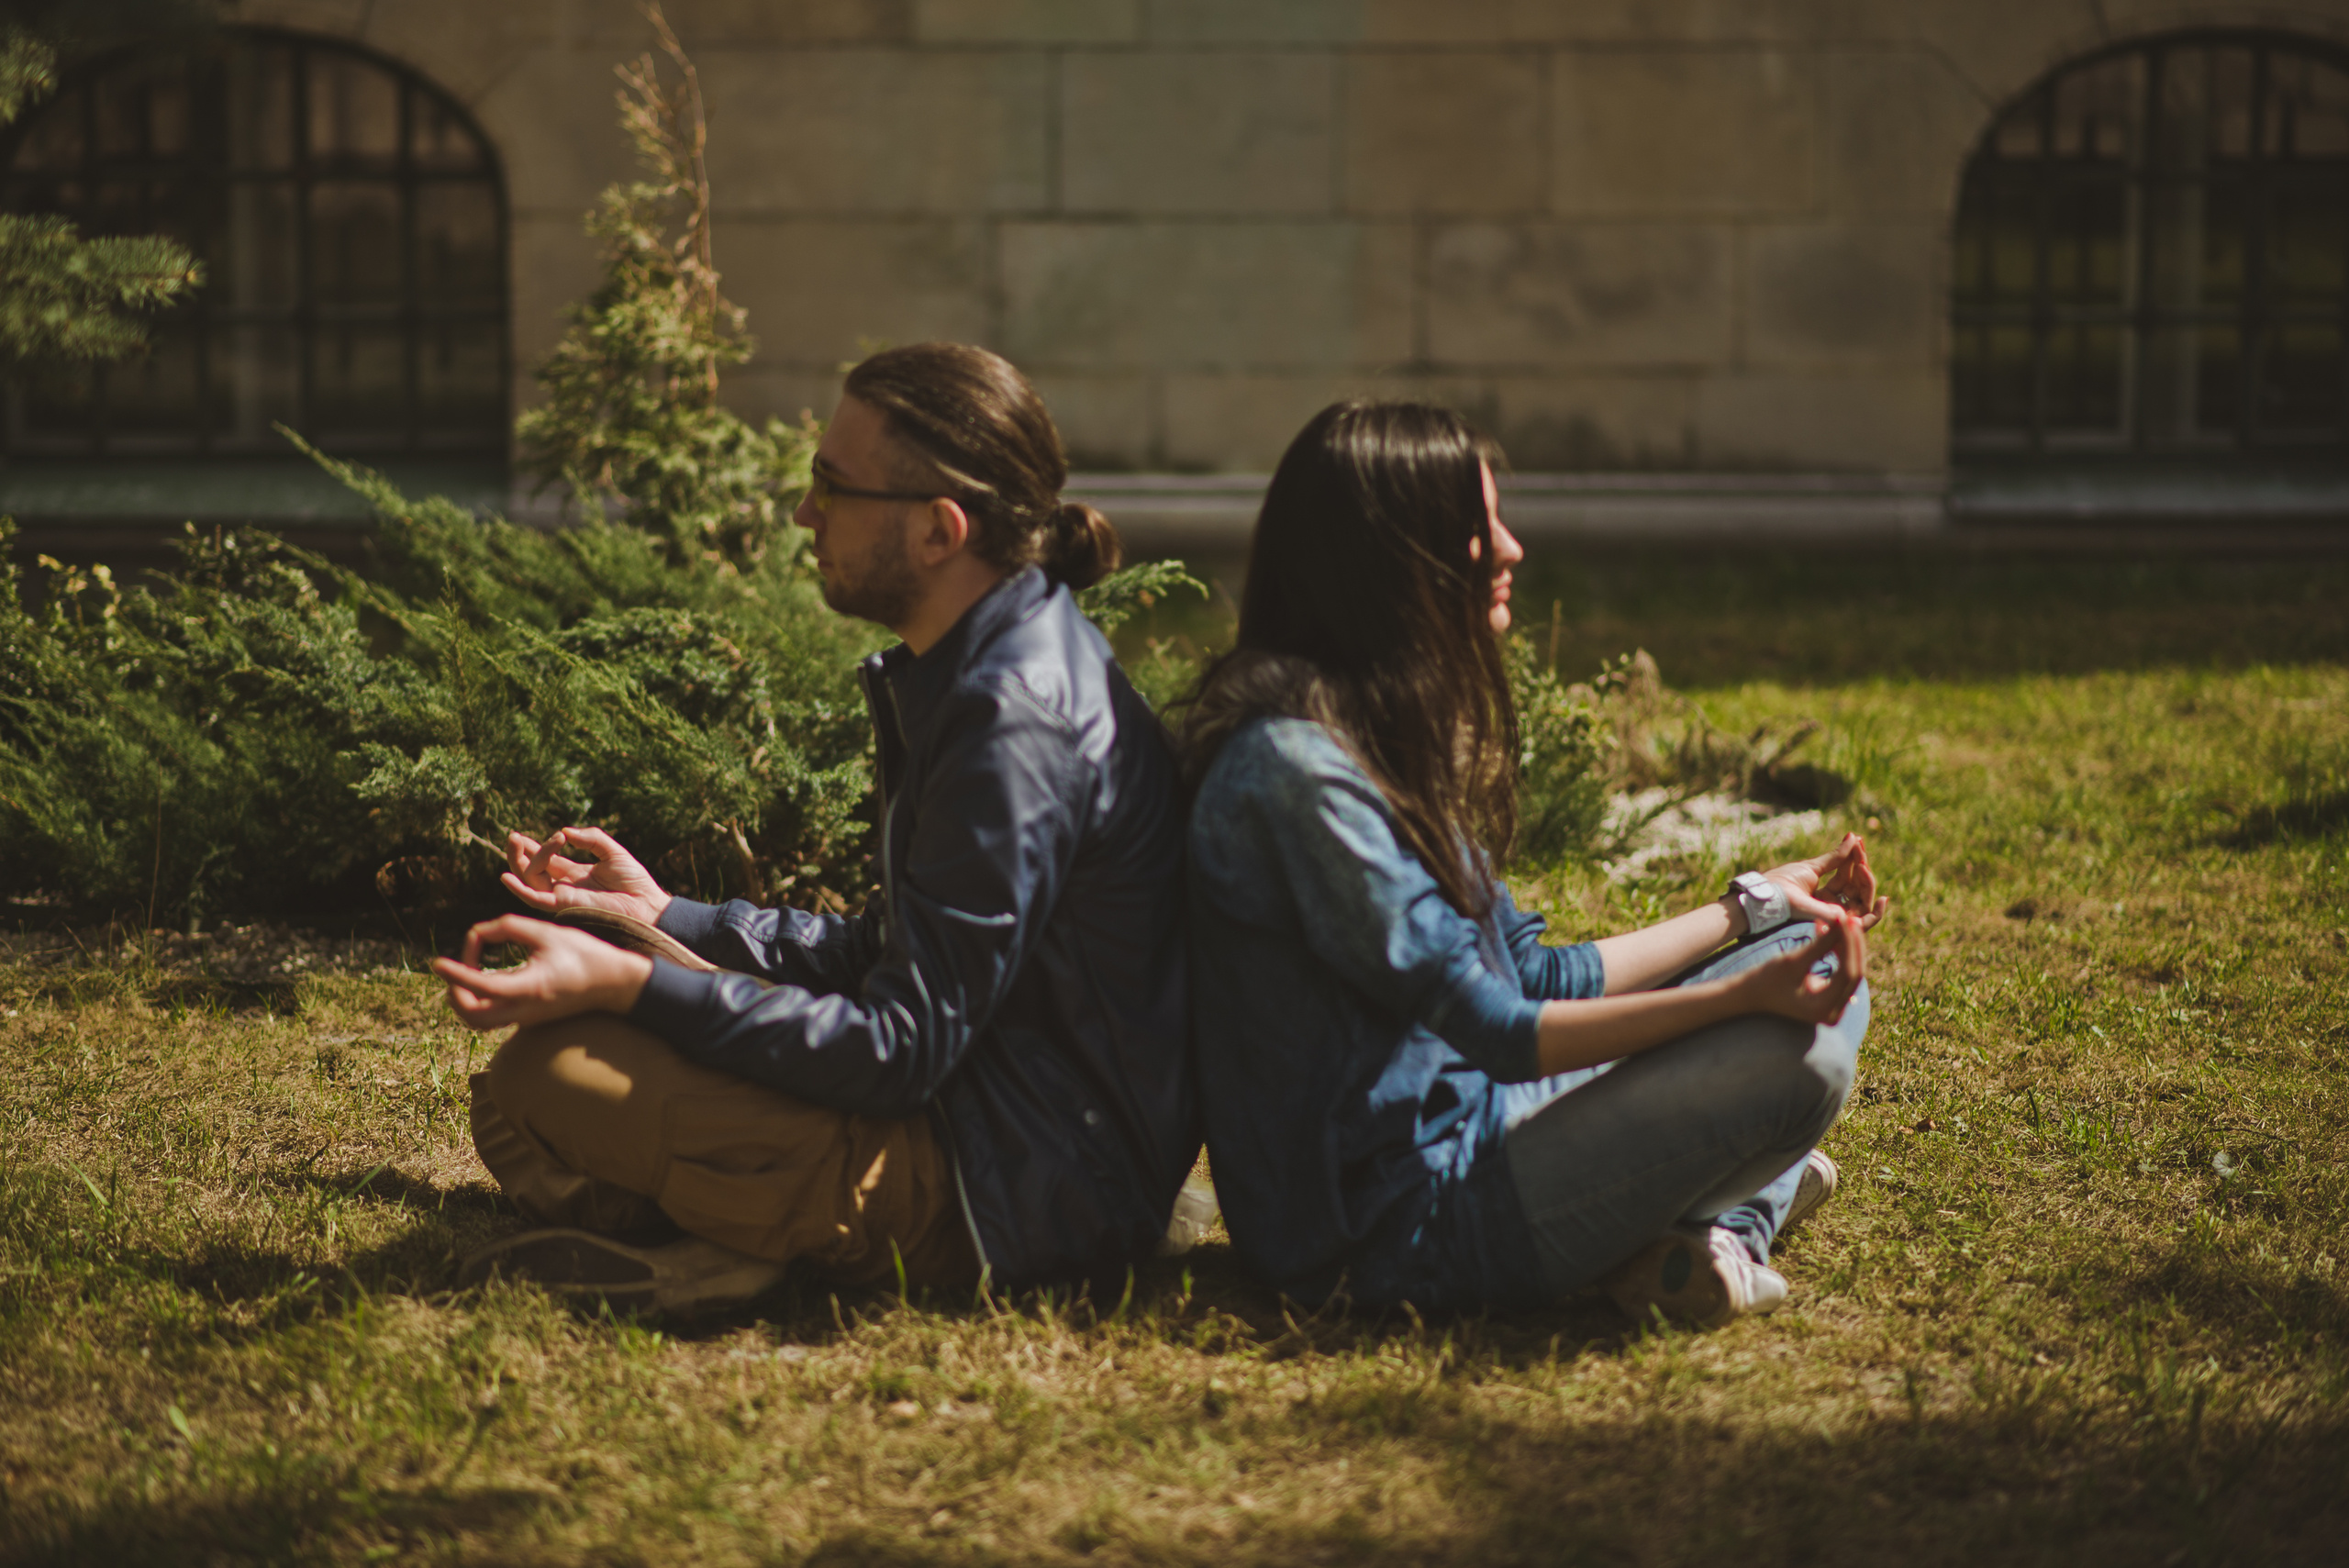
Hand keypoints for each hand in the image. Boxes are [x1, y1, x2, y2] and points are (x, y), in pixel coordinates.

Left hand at [431, 915, 653, 1031]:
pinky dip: (477, 1002)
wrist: (614, 984)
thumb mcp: (546, 931)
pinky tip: (483, 980)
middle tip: (452, 967)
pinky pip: (491, 1018)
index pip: (481, 986)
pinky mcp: (528, 1019)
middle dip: (455, 992)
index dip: (456, 974)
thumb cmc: (583, 954)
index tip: (437, 962)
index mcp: (529, 987)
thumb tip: (478, 933)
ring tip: (464, 974)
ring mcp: (526, 1018)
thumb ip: (508, 927)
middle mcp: (524, 1009)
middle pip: (472, 1016)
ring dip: (463, 1001)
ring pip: (478, 1022)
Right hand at [503, 826, 671, 923]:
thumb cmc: (633, 880)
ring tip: (520, 841)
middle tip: (512, 836)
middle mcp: (564, 886)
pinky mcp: (564, 905)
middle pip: (531, 870)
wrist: (646, 903)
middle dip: (518, 854)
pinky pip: (536, 899)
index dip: (531, 848)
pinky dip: (519, 889)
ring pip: (531, 879)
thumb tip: (565, 831)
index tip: (519, 835)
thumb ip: (591, 839)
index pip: (544, 860)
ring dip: (524, 860)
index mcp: (573, 873)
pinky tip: (506, 877)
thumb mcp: (612, 851)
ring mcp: (562, 896)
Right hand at [1733, 914, 1865, 1025]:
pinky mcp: (1830, 998)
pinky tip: (1831, 932)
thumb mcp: (1793, 961)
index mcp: (1824, 1009)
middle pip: (1854, 974)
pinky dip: (1837, 952)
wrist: (1750, 995)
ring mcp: (1833, 1007)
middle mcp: (1833, 1013)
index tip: (1847, 920)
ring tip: (1841, 921)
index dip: (1850, 944)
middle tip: (1851, 918)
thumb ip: (1821, 945)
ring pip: (1850, 971)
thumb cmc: (1765, 979)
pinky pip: (1841, 972)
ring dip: (1846, 945)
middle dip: (1853, 944)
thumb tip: (1844, 922)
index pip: (1848, 974)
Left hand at [1762, 832, 1889, 930]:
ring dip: (1868, 884)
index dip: (1854, 859)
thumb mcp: (1812, 867)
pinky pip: (1865, 924)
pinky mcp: (1839, 930)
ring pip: (1864, 903)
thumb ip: (1836, 857)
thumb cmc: (1783, 884)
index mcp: (1823, 893)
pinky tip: (1883, 900)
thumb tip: (1853, 836)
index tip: (1858, 840)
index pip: (1847, 877)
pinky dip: (1877, 914)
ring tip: (1863, 866)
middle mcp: (1830, 907)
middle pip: (1857, 889)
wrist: (1768, 900)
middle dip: (1862, 868)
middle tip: (1860, 851)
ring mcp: (1835, 919)